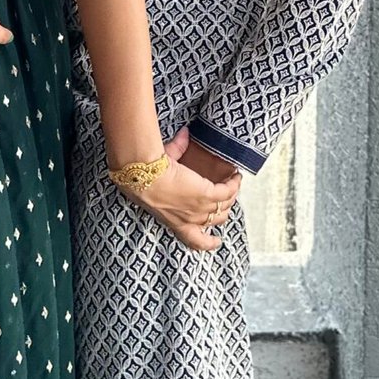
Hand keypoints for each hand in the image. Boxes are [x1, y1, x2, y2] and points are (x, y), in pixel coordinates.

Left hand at [121, 127, 241, 252]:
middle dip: (223, 212)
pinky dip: (234, 184)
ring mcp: (198, 208)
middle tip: (227, 199)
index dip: (207, 243)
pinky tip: (235, 176)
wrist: (143, 176)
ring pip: (224, 207)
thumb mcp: (159, 175)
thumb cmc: (144, 177)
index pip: (194, 241)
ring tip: (233, 183)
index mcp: (174, 222)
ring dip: (231, 195)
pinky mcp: (206, 195)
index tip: (215, 242)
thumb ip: (173, 152)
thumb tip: (182, 135)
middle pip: (215, 221)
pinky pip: (228, 193)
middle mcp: (188, 219)